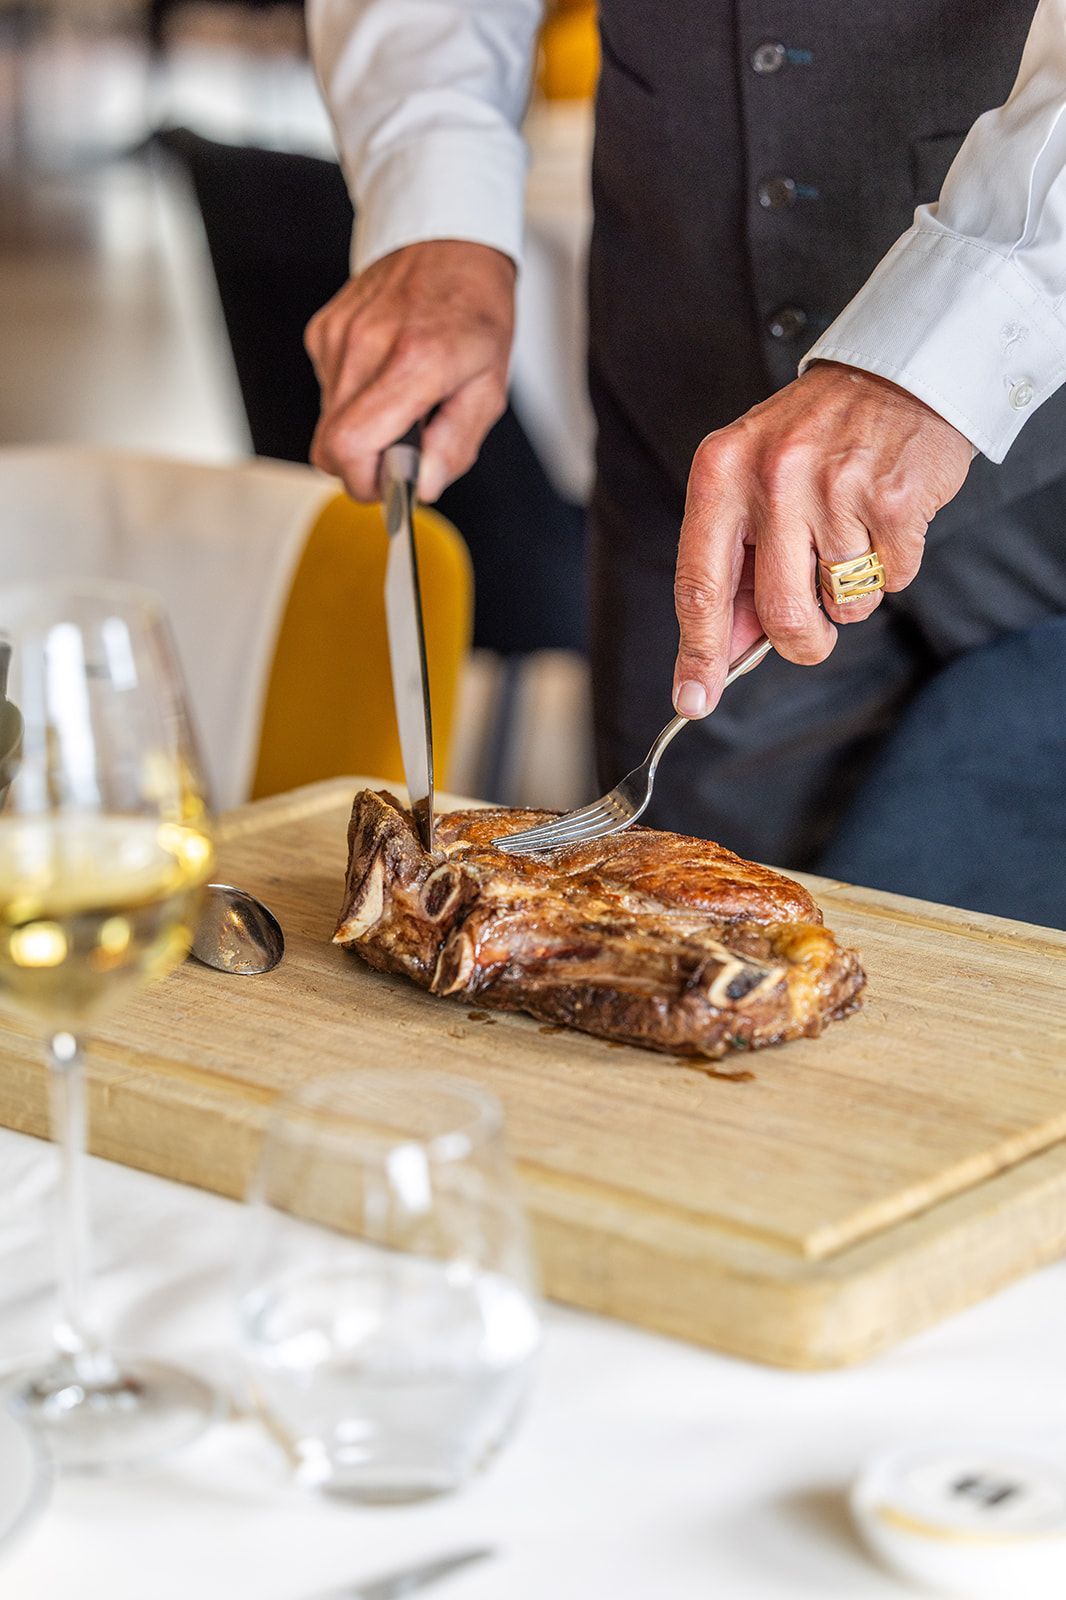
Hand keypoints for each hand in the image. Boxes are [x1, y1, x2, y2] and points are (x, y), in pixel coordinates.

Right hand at [305, 240, 515, 501]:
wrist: (448, 241)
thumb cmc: (474, 312)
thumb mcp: (490, 386)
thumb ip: (456, 444)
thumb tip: (423, 486)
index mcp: (415, 362)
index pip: (350, 447)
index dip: (366, 482)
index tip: (393, 483)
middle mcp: (366, 346)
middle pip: (329, 448)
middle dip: (363, 467)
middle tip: (402, 451)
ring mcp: (338, 336)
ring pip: (327, 424)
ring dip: (362, 429)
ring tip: (401, 399)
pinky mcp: (322, 331)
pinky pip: (328, 392)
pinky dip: (354, 399)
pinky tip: (384, 374)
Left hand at [671, 362, 973, 716]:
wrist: (898, 371)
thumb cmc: (814, 439)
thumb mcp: (752, 485)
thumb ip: (734, 568)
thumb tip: (722, 655)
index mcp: (721, 474)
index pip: (700, 584)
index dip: (698, 653)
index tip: (692, 700)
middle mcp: (773, 477)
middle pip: (780, 613)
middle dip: (801, 642)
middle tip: (813, 636)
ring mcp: (836, 486)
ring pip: (843, 603)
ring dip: (851, 592)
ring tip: (853, 535)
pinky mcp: (895, 498)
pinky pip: (893, 580)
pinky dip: (892, 567)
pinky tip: (885, 519)